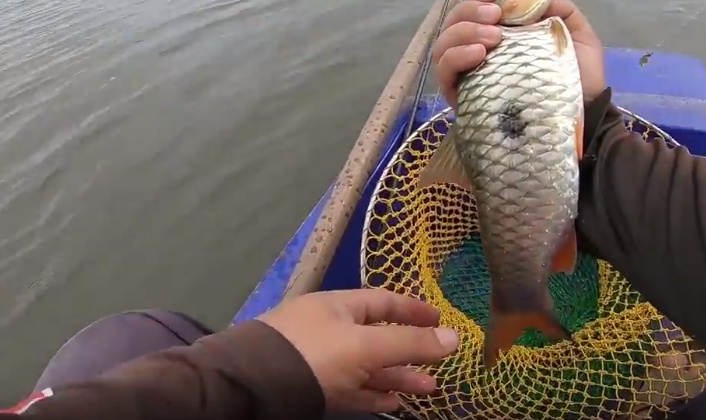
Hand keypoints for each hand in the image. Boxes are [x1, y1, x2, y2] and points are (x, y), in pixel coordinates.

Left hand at [259, 289, 458, 413]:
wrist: (251, 388)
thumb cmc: (313, 354)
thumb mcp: (365, 346)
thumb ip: (410, 343)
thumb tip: (455, 337)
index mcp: (339, 306)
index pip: (385, 301)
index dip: (415, 310)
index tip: (441, 321)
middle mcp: (330, 330)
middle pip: (379, 337)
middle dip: (411, 351)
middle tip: (440, 364)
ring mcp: (321, 361)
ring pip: (367, 367)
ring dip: (398, 378)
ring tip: (429, 390)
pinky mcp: (313, 389)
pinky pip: (351, 390)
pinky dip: (374, 395)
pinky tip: (395, 404)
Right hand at [432, 0, 606, 107]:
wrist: (585, 113)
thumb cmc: (578, 77)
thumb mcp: (578, 37)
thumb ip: (564, 12)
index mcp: (501, 37)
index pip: (473, 12)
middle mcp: (479, 54)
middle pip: (453, 24)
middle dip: (469, 13)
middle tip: (495, 17)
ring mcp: (468, 76)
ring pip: (443, 45)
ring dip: (463, 32)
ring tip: (492, 37)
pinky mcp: (462, 98)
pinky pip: (444, 72)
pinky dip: (457, 57)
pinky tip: (479, 54)